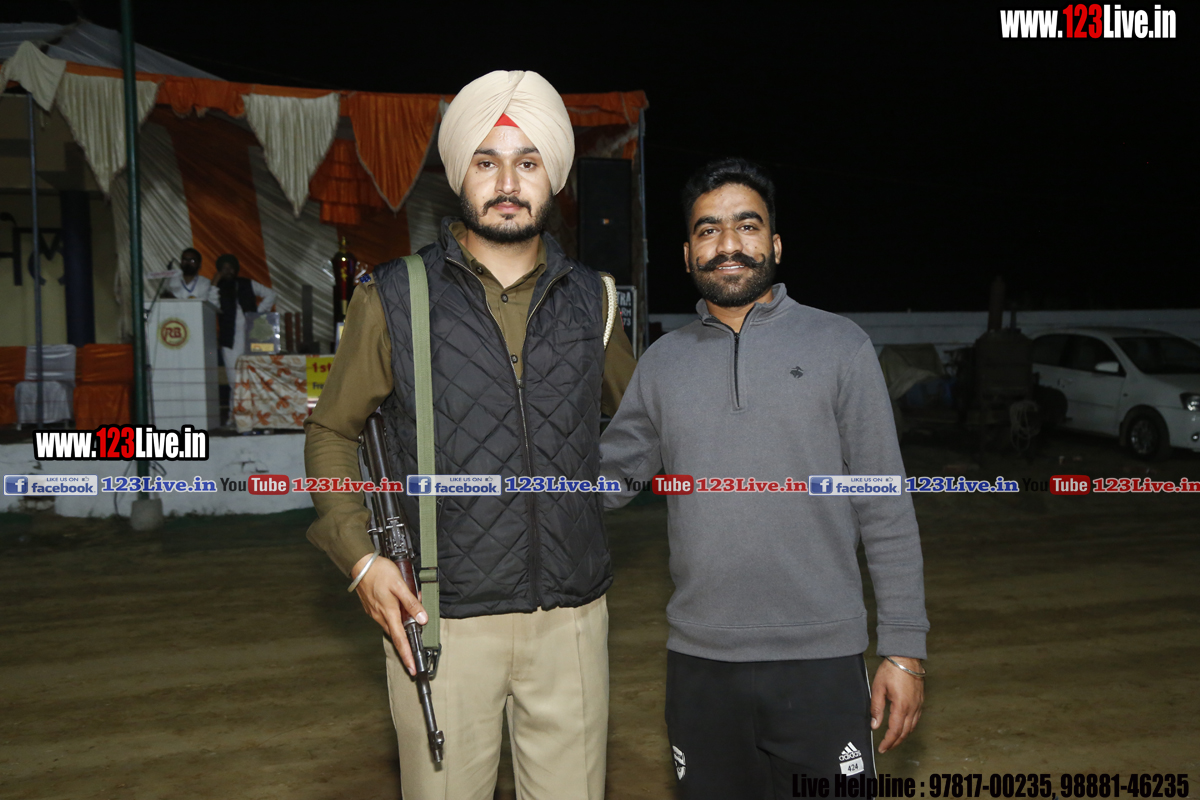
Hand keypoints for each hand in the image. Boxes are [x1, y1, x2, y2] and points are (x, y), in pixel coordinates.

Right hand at [351, 553, 427, 675]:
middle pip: (396, 635)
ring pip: (391, 625)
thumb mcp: (400, 585)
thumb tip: (422, 619)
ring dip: (401, 628)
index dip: (407, 655)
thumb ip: (412, 602)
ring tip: (411, 622)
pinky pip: (386, 617)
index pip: (400, 639)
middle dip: (405, 646)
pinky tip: (400, 610)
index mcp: (389, 613)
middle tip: (414, 654)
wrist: (360, 564)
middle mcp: (380, 616)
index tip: (412, 667)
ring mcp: (375, 612)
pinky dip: (395, 618)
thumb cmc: (380, 572)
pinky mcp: (372, 607)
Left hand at [870, 656, 924, 752]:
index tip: (882, 748)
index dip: (888, 742)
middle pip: (905, 732)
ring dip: (903, 736)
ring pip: (912, 727)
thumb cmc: (891, 670)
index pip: (895, 731)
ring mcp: (918, 704)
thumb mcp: (878, 688)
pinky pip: (916, 719)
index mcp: (901, 706)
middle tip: (886, 748)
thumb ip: (876, 708)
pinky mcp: (920, 700)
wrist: (906, 657)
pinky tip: (903, 727)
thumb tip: (875, 725)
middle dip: (895, 742)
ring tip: (893, 740)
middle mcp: (912, 708)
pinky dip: (909, 727)